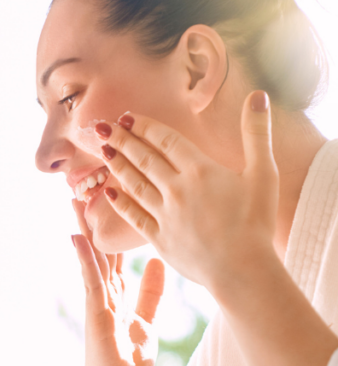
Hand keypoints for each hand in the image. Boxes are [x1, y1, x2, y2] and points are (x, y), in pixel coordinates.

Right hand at [72, 203, 164, 365]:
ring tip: (75, 198)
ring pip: (89, 257)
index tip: (115, 195)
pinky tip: (78, 237)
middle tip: (88, 183)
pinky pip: (89, 279)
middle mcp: (102, 292)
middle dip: (93, 217)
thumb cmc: (128, 362)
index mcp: (115, 292)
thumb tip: (160, 263)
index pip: (114, 251)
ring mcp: (96, 301)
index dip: (114, 224)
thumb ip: (151, 293)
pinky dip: (84, 258)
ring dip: (83, 228)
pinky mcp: (94, 313)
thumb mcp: (146, 320)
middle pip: (97, 246)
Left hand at [96, 91, 278, 292]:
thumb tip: (258, 96)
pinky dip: (121, 203)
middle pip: (144, 159)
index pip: (166, 141)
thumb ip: (257, 134)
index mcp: (200, 171)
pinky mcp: (160, 238)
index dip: (144, 126)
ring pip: (135, 184)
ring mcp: (166, 215)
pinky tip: (109, 192)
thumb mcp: (264, 174)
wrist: (242, 270)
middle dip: (123, 141)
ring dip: (118, 166)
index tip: (127, 116)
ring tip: (103, 151)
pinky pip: (135, 216)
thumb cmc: (257, 223)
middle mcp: (177, 190)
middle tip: (103, 128)